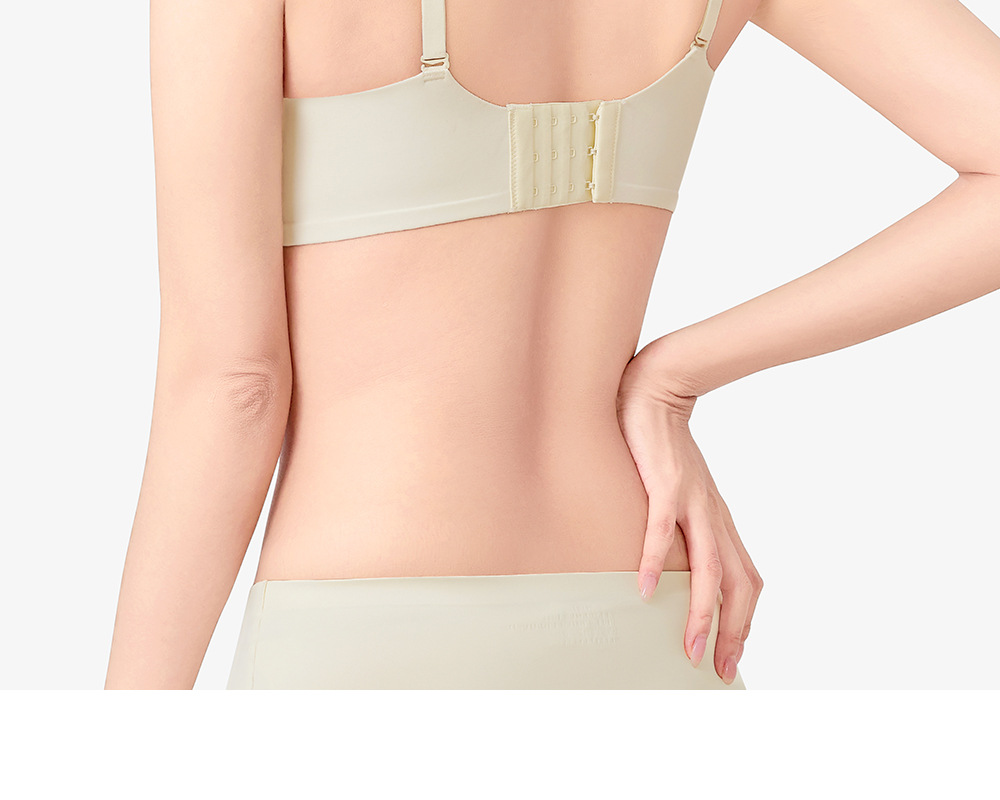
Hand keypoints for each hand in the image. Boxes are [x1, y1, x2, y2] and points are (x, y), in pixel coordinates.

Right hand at [616, 342, 762, 684]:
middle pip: (739, 584)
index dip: (743, 623)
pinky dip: (658, 562)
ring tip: (691, 648)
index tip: (731, 660)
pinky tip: (648, 590)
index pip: (745, 582)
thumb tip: (665, 562)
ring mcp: (692, 501)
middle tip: (720, 671)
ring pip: (709, 567)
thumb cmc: (663, 443)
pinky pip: (663, 529)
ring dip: (703, 612)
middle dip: (733, 632)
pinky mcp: (666, 484)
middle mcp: (713, 517)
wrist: (658, 388)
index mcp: (718, 521)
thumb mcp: (679, 491)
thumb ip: (679, 524)